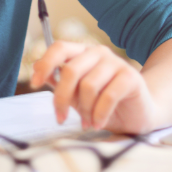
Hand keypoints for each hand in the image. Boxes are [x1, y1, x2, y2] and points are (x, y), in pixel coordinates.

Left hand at [30, 41, 158, 134]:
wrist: (138, 114)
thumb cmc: (104, 104)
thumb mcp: (77, 95)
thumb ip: (60, 82)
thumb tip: (36, 69)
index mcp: (83, 53)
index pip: (60, 48)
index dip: (45, 64)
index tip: (34, 84)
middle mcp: (99, 53)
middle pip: (71, 70)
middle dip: (61, 98)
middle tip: (60, 118)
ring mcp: (116, 63)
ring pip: (88, 85)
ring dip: (83, 110)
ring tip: (86, 123)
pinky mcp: (131, 77)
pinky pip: (108, 96)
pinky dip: (99, 114)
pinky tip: (98, 123)